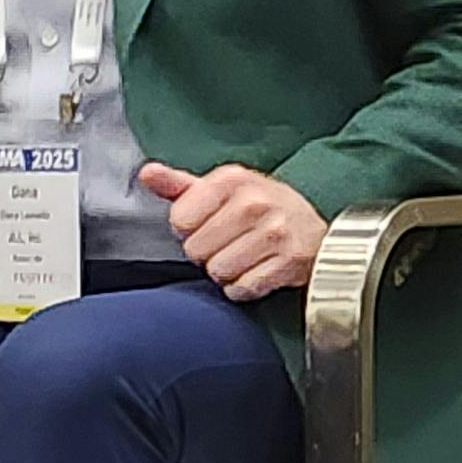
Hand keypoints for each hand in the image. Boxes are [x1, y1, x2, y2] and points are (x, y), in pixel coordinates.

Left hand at [138, 161, 325, 301]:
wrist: (314, 229)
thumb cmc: (261, 208)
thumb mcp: (220, 189)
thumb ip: (178, 185)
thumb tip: (147, 173)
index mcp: (232, 179)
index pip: (179, 221)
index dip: (187, 230)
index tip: (207, 225)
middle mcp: (256, 202)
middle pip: (196, 250)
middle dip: (207, 253)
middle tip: (228, 243)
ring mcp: (276, 231)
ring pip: (218, 272)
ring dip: (226, 273)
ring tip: (243, 257)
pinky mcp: (290, 260)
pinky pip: (243, 288)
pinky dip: (244, 287)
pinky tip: (256, 271)